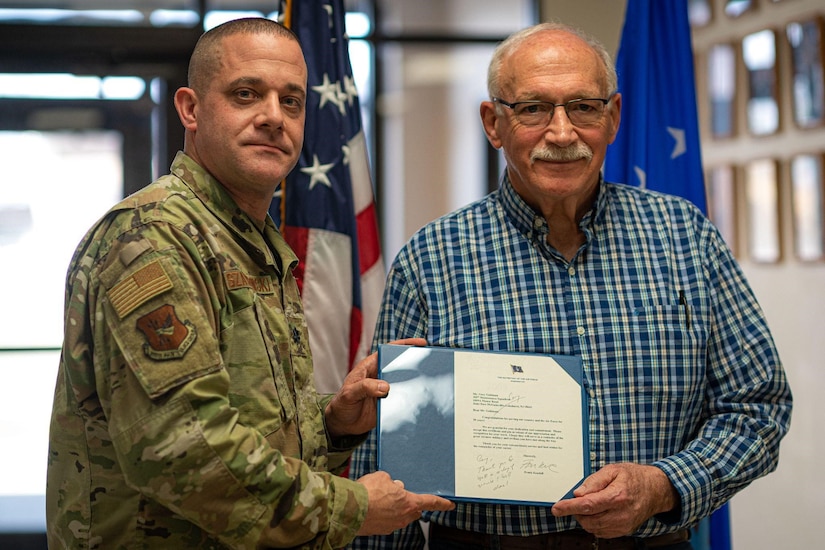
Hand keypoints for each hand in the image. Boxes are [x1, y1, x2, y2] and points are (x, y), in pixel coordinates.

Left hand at [324, 338, 427, 437]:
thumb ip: (365, 388)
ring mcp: (385, 390)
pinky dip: (413, 398)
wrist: (342, 425)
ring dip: (416, 381)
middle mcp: (380, 376)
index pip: (389, 351)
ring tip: (432, 379)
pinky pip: (403, 398)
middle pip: (400, 365)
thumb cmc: (342, 405)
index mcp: (370, 367)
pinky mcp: (389, 404)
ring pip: (404, 382)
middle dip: (415, 362)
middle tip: (432, 361)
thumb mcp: (349, 394)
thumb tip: (385, 386)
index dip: (405, 345)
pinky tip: (422, 399)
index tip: (420, 343)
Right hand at [356, 471, 454, 534]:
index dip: (441, 503)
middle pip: (413, 511)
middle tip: (398, 494)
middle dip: (409, 504)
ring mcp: (391, 526)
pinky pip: (385, 521)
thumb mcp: (382, 477)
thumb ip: (391, 482)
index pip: (430, 502)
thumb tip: (393, 486)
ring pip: (398, 516)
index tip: (450, 505)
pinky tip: (371, 507)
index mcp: (409, 503)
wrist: (350, 508)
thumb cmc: (368, 492)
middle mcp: (403, 517)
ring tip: (378, 498)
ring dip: (393, 509)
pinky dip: (381, 515)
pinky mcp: (379, 531)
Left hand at [550, 463, 677, 538]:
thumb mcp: (613, 470)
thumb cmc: (634, 477)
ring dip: (584, 517)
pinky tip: (598, 512)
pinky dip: (593, 523)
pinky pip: (600, 532)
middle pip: (587, 519)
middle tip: (577, 499)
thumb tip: (578, 493)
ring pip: (592, 527)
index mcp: (617, 496)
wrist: (655, 490)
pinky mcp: (624, 531)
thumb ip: (594, 481)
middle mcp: (621, 514)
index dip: (568, 507)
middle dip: (576, 511)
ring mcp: (623, 525)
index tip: (556, 508)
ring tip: (590, 504)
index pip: (587, 505)